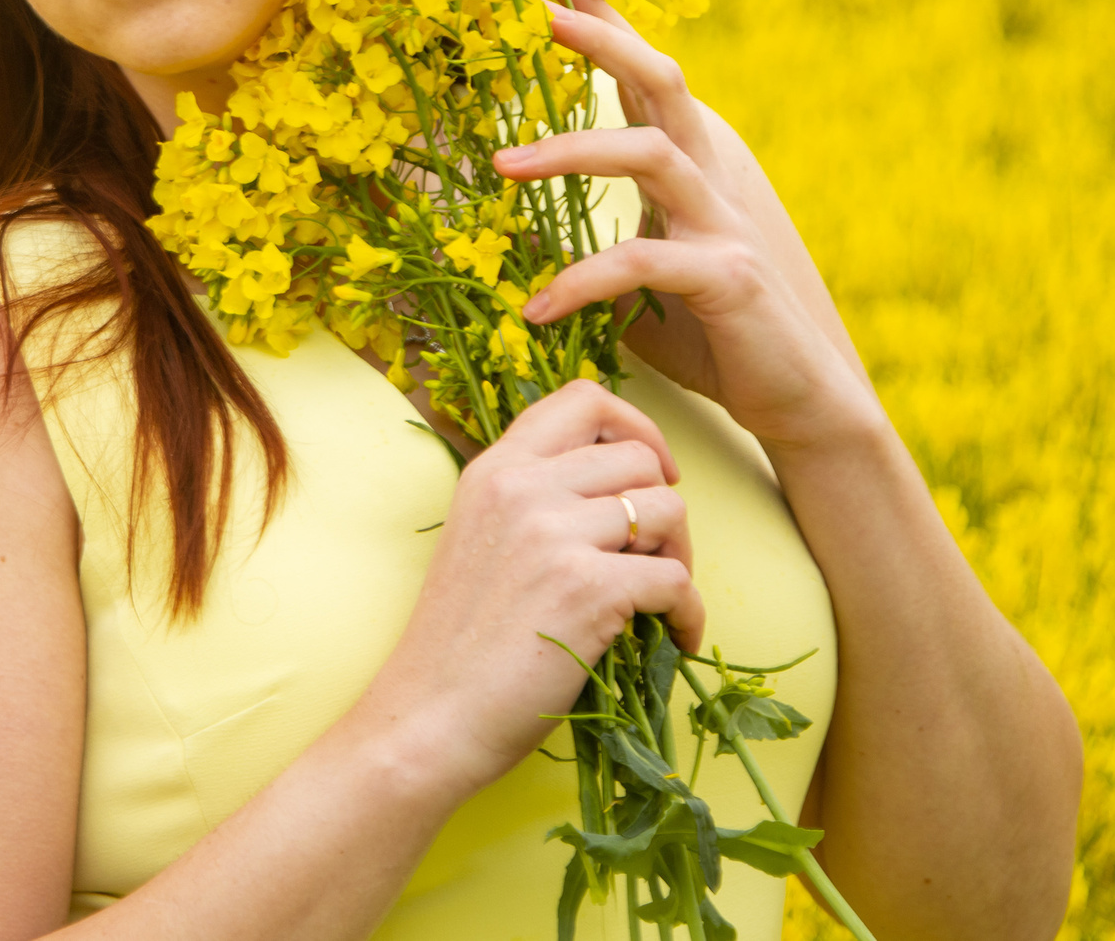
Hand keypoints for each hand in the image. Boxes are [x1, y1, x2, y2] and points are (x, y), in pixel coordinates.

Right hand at [364, 378, 701, 796]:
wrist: (427, 716)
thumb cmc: (456, 643)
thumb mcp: (478, 538)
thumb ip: (531, 500)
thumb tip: (616, 492)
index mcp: (495, 469)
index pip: (583, 398)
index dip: (636, 425)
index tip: (645, 474)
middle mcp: (523, 487)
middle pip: (640, 456)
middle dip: (663, 506)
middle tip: (652, 557)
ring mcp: (554, 534)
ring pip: (668, 510)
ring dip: (680, 556)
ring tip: (659, 597)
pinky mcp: (587, 589)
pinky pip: (676, 580)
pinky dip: (687, 613)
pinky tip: (671, 638)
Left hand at [492, 0, 882, 451]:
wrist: (797, 400)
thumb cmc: (711, 335)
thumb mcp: (638, 277)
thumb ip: (587, 242)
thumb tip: (507, 232)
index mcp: (689, 168)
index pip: (646, 78)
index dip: (609, 22)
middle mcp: (712, 179)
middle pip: (663, 80)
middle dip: (603, 38)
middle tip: (538, 14)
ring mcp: (724, 223)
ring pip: (650, 152)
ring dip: (570, 150)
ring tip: (501, 165)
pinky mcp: (727, 278)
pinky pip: (642, 262)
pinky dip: (582, 280)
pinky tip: (537, 308)